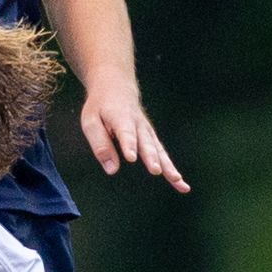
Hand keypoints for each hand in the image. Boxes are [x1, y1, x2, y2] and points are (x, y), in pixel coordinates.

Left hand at [79, 78, 189, 192]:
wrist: (116, 88)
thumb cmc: (100, 107)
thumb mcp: (91, 121)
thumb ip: (100, 145)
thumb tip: (112, 170)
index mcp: (120, 117)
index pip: (125, 132)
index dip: (129, 144)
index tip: (131, 157)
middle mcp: (138, 125)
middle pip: (146, 142)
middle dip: (151, 156)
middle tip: (155, 170)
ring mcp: (148, 131)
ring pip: (159, 150)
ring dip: (168, 166)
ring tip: (177, 181)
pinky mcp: (152, 138)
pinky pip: (163, 155)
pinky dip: (172, 169)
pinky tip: (180, 184)